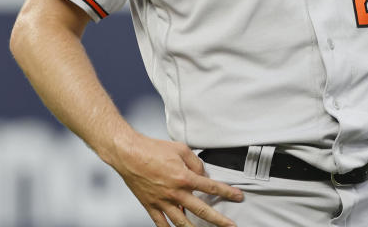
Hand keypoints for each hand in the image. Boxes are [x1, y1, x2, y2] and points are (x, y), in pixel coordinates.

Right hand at [108, 132, 243, 226]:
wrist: (129, 154)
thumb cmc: (152, 149)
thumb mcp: (180, 149)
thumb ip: (195, 162)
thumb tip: (203, 174)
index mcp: (184, 177)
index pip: (211, 186)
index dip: (227, 192)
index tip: (238, 196)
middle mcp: (175, 192)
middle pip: (202, 210)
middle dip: (219, 219)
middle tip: (230, 226)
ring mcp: (163, 201)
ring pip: (183, 222)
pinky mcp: (151, 205)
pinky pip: (162, 223)